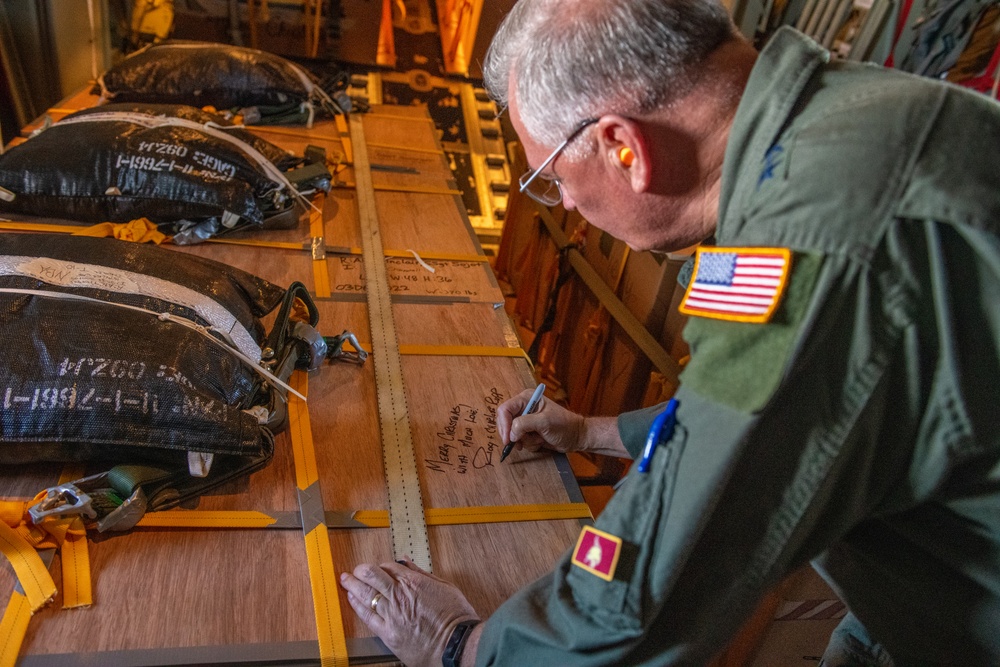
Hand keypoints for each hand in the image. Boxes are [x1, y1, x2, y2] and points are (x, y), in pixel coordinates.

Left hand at [340, 557, 479, 666]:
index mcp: (414, 582)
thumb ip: (422, 573)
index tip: (379, 568)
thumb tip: (405, 562)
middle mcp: (399, 596)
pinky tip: (352, 599)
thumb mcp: (444, 586)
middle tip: (356, 570)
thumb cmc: (455, 616)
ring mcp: (392, 615)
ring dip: (353, 585)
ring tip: (346, 580)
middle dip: (361, 571)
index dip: (381, 566)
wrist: (456, 644)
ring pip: (366, 594)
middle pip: (372, 576)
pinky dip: (358, 605)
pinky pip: (368, 616)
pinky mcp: (388, 633)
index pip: (389, 567)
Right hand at [497, 388, 584, 456]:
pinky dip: (529, 444)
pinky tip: (540, 441)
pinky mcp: (528, 431)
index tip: (508, 439)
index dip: (504, 425)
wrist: (576, 437)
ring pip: (512, 433)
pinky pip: (519, 440)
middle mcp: (524, 407)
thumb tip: (511, 433)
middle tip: (520, 444)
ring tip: (539, 439)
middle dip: (513, 434)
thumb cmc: (565, 426)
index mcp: (527, 398)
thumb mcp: (545, 422)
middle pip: (505, 422)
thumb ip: (524, 424)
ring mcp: (526, 420)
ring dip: (524, 440)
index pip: (505, 410)